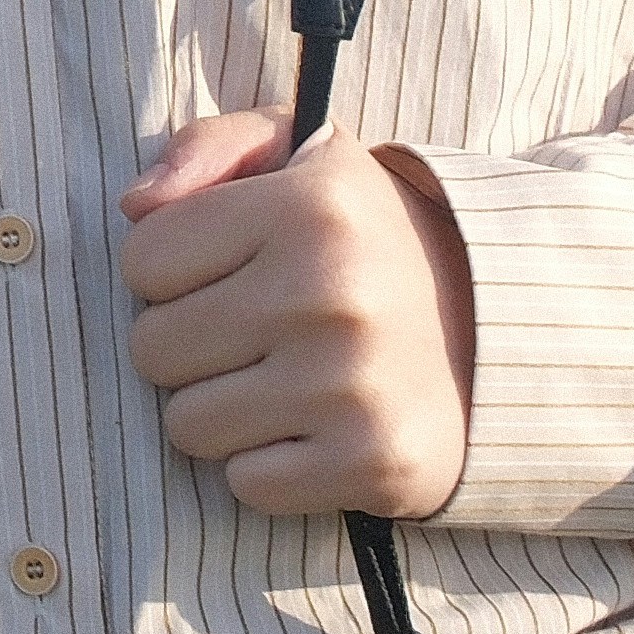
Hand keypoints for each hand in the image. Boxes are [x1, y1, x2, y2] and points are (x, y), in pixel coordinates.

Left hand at [113, 117, 474, 519]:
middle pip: (152, 349)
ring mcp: (351, 384)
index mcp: (309, 207)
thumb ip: (209, 149)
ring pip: (188, 425)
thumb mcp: (302, 155)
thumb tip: (134, 205)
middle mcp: (331, 292)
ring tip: (285, 379)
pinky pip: (246, 484)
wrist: (498, 331)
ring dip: (223, 410)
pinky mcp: (372, 461)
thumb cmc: (366, 237)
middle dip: (192, 345)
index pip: (143, 259)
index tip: (231, 271)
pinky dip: (269, 467)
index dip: (175, 271)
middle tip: (258, 332)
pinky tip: (315, 428)